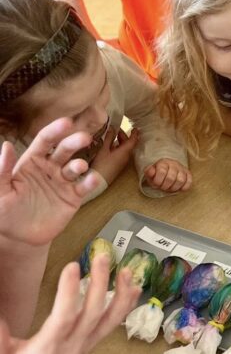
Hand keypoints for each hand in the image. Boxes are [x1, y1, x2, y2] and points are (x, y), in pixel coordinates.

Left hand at [0, 118, 100, 245]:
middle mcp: (51, 167)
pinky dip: (91, 182)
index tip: (66, 122)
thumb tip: (6, 145)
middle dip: (74, 142)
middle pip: (64, 150)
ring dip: (80, 164)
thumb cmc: (6, 211)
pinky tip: (92, 179)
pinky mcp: (74, 196)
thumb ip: (2, 170)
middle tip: (83, 137)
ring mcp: (64, 181)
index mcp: (32, 161)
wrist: (21, 237)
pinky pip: (84, 186)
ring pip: (76, 166)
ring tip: (79, 167)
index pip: (45, 141)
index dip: (55, 131)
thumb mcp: (0, 192)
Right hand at [0, 254, 141, 353]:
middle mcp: (73, 345)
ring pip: (111, 319)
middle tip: (101, 257)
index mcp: (49, 345)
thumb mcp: (6, 352)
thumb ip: (1, 335)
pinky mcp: (93, 342)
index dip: (69, 291)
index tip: (72, 266)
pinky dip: (126, 305)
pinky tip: (134, 288)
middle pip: (93, 313)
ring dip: (121, 293)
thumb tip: (0, 316)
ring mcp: (87, 344)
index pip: (64, 316)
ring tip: (126, 270)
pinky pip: (114, 324)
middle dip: (100, 282)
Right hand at [91, 128, 138, 184]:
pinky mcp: (118, 164)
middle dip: (124, 135)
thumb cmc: (101, 164)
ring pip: (124, 148)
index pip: (133, 140)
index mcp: (125, 151)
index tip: (135, 127)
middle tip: (116, 129)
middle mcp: (126, 156)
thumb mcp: (103, 150)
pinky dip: (117, 147)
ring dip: (120, 141)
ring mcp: (122, 161)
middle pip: (128, 144)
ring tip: (112, 135)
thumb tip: (112, 128)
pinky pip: (121, 153)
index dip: (135, 133)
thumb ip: (108, 138)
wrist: (98, 181)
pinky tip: (109, 145)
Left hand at [144, 159, 191, 192]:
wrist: (167, 169)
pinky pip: (189, 182)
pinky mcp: (188, 174)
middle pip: (171, 178)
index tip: (156, 184)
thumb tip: (150, 171)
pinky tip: (178, 188)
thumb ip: (149, 172)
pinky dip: (184, 187)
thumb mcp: (151, 173)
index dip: (158, 181)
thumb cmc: (158, 174)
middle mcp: (174, 164)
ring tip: (170, 189)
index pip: (162, 171)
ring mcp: (182, 169)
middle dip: (165, 186)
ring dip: (174, 188)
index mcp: (163, 163)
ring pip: (181, 180)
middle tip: (162, 188)